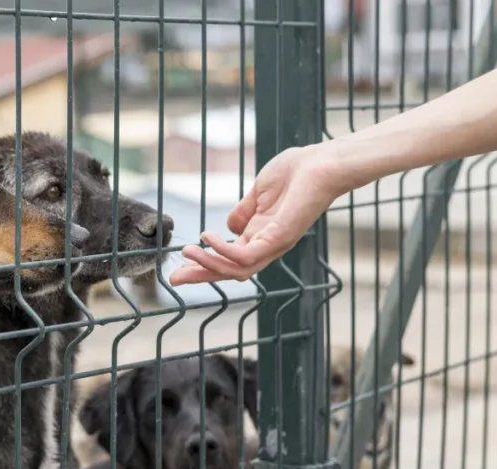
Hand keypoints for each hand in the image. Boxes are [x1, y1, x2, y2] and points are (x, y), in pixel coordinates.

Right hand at [169, 144, 349, 285]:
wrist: (322, 163)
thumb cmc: (296, 172)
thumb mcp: (259, 193)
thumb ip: (244, 211)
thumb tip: (228, 227)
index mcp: (261, 235)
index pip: (229, 258)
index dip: (204, 263)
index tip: (180, 265)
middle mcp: (267, 246)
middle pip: (229, 271)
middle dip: (201, 275)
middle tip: (174, 278)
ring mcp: (274, 244)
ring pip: (236, 270)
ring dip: (208, 265)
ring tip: (187, 252)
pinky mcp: (279, 238)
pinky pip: (246, 255)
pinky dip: (224, 251)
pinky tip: (208, 238)